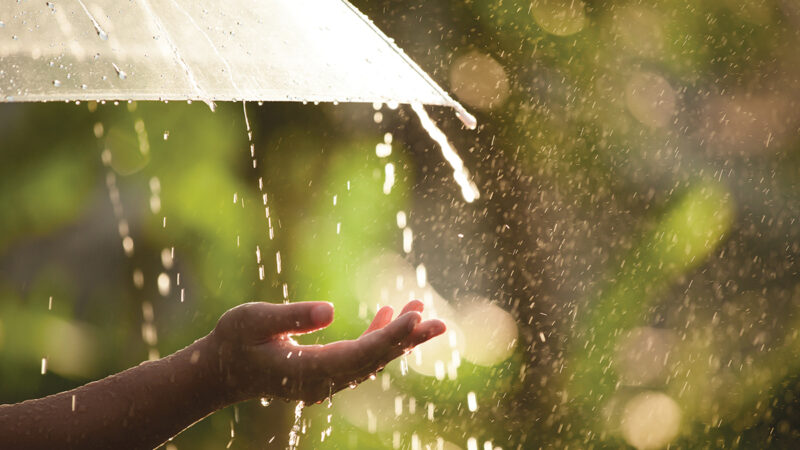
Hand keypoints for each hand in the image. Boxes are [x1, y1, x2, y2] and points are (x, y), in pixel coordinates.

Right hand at [209, 300, 445, 403]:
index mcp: (309, 370)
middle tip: (439, 322)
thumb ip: (290, 316)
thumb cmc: (233, 341)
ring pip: (374, 359)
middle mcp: (324, 380)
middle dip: (408, 340)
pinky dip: (379, 336)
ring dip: (399, 337)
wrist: (221, 371)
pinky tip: (390, 313)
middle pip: (376, 359)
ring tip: (422, 310)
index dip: (389, 337)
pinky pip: (362, 356)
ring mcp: (327, 379)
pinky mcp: (327, 372)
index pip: (359, 354)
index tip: (415, 320)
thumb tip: (329, 310)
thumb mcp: (252, 321)